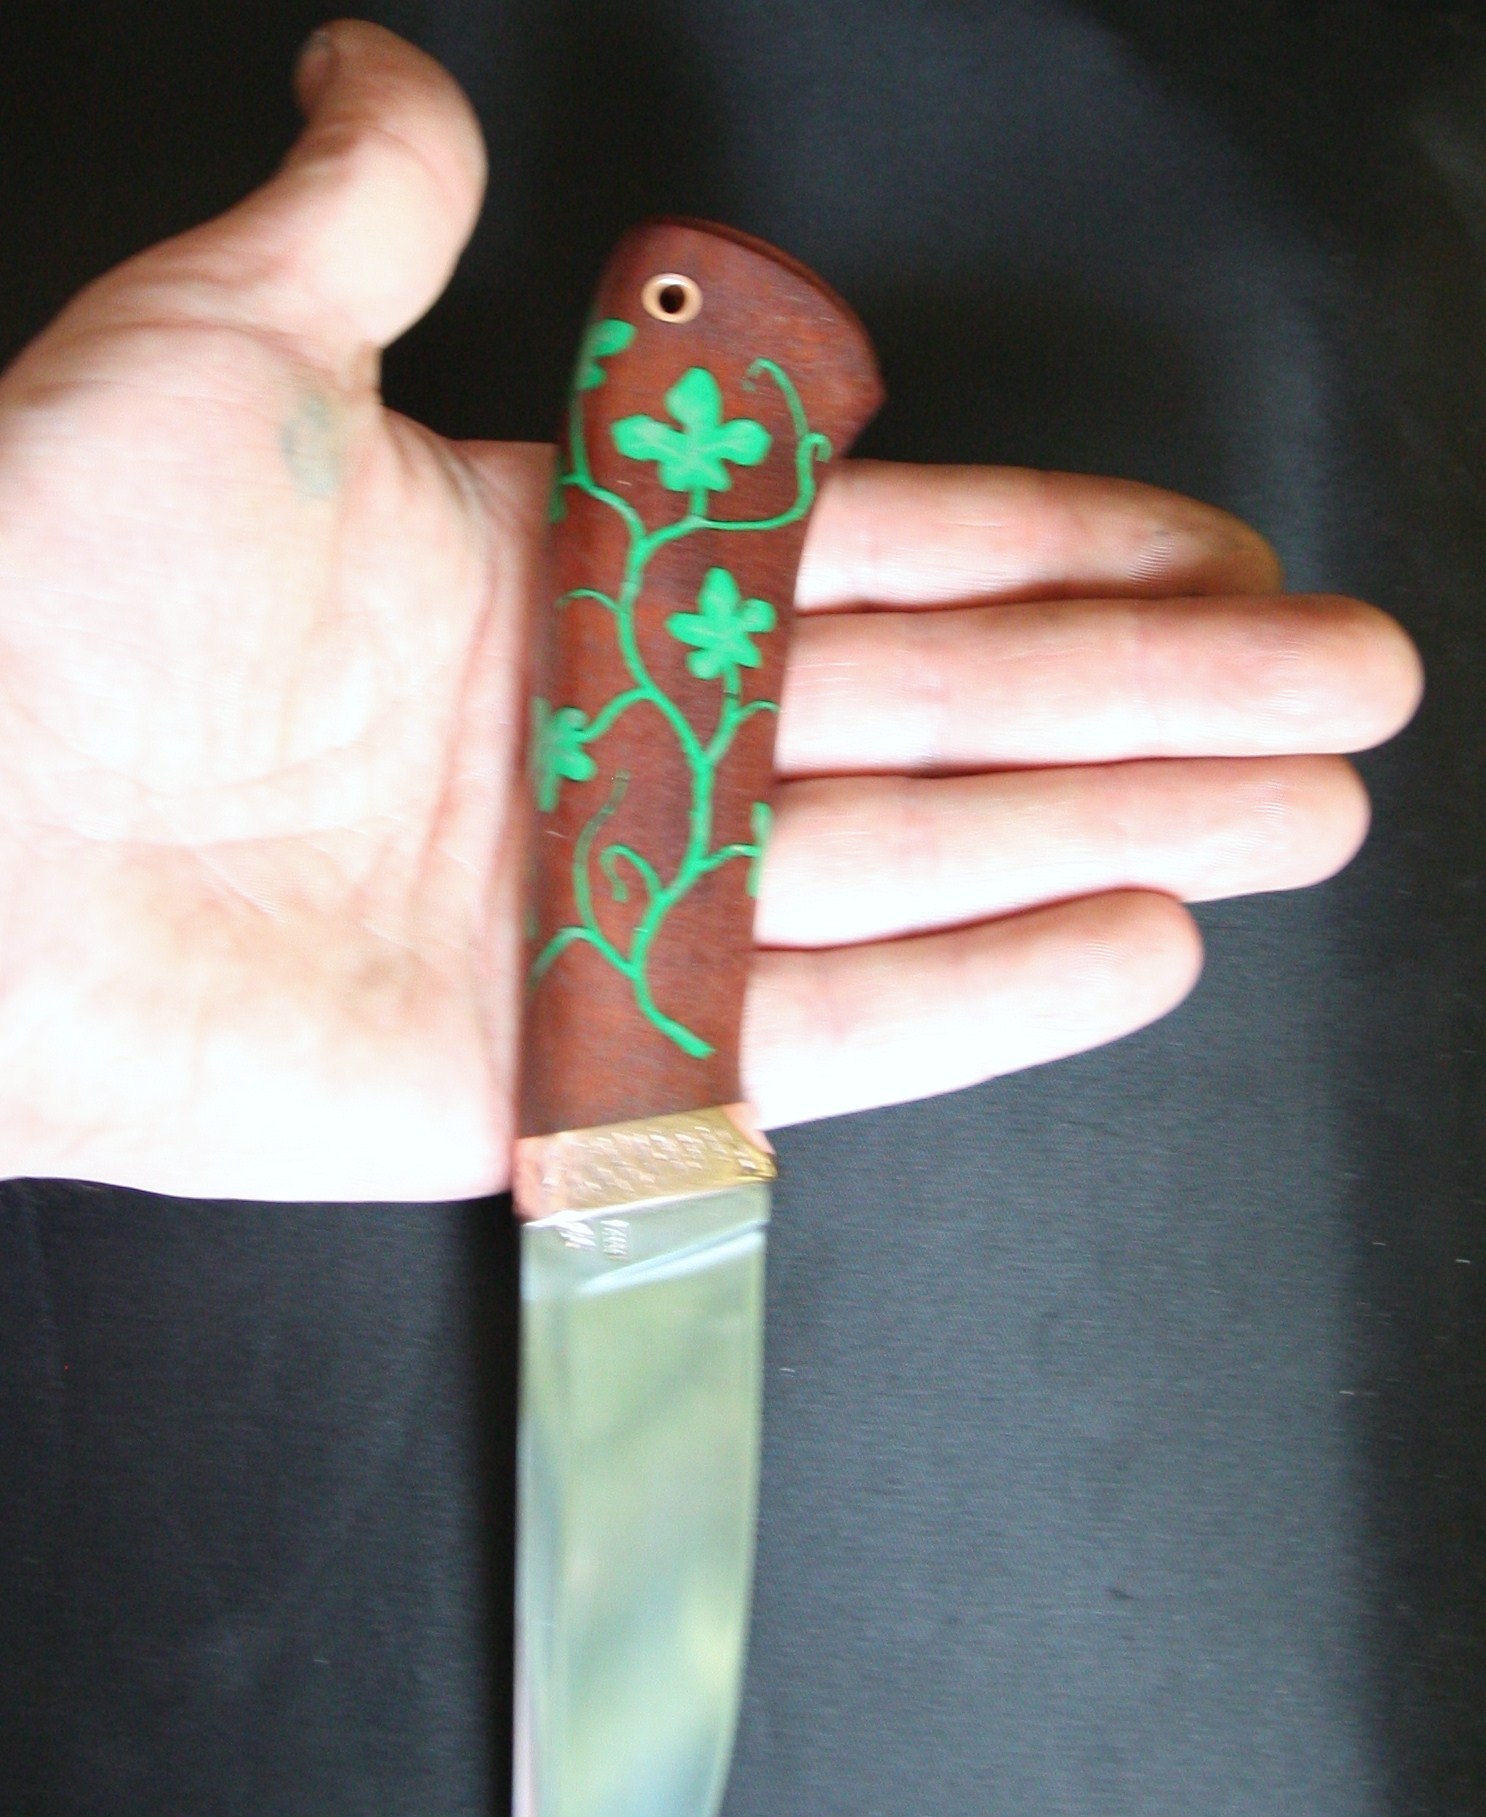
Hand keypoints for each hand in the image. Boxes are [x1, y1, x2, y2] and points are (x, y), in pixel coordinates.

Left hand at [0, 21, 1420, 1199]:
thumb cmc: (50, 589)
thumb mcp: (214, 352)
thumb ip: (358, 221)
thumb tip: (386, 73)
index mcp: (569, 579)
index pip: (874, 556)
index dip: (1063, 548)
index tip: (1222, 554)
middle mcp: (619, 750)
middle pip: (949, 713)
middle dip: (1158, 699)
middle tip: (1348, 697)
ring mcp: (611, 917)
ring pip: (923, 865)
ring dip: (1121, 831)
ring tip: (1301, 814)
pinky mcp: (569, 1073)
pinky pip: (817, 1035)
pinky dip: (981, 998)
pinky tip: (1136, 947)